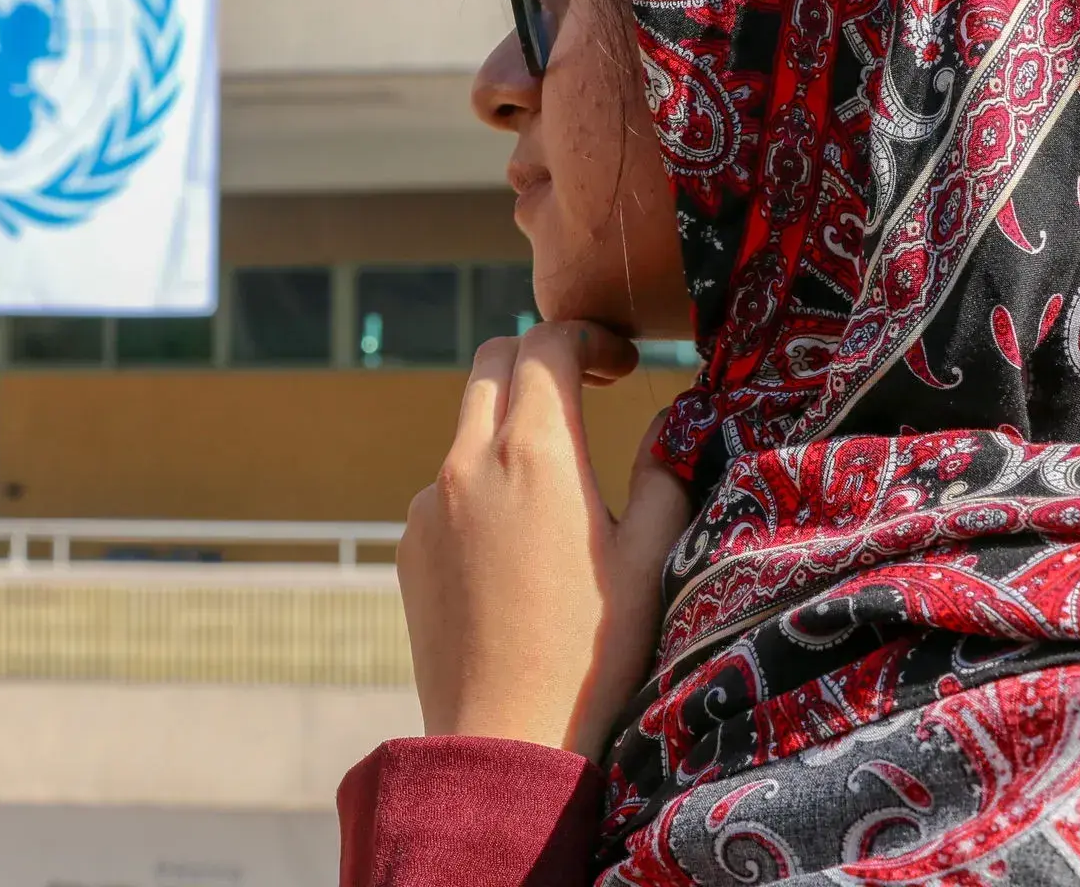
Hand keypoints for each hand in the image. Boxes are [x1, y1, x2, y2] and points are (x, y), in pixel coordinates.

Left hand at [397, 322, 692, 760]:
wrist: (505, 742)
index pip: (545, 343)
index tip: (624, 365)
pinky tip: (520, 550)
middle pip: (493, 363)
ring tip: (562, 488)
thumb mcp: (651, 559)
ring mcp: (429, 505)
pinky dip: (482, 486)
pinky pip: (446, 489)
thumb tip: (670, 420)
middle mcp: (467, 464)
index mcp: (534, 453)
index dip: (588, 337)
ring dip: (510, 428)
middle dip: (540, 359)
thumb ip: (662, 473)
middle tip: (588, 390)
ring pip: (466, 428)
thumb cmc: (593, 655)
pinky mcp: (409, 546)